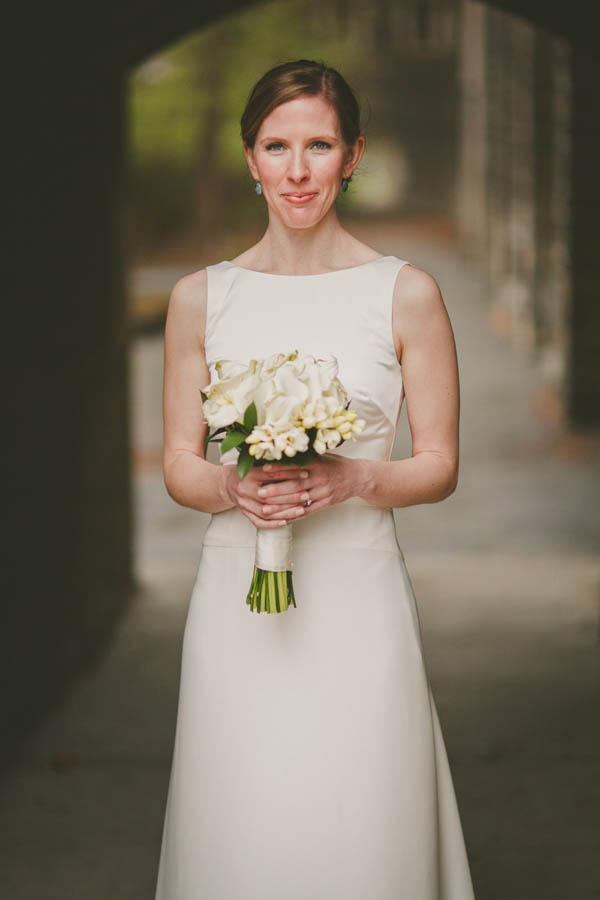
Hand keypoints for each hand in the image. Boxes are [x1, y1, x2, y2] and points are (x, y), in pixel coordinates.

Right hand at [223, 462, 311, 528]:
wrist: (225, 484)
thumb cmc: (244, 472)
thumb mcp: (255, 464)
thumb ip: (272, 465)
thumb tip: (297, 461)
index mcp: (248, 474)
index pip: (271, 474)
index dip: (290, 474)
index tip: (305, 473)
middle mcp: (244, 489)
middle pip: (269, 495)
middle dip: (290, 496)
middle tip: (306, 494)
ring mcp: (243, 504)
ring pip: (266, 511)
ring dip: (285, 511)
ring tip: (302, 509)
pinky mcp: (244, 513)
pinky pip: (259, 522)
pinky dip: (273, 524)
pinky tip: (286, 522)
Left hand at [254, 454, 370, 519]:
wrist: (358, 477)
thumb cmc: (336, 464)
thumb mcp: (323, 456)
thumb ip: (305, 457)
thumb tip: (282, 452)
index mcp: (318, 464)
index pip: (296, 466)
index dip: (279, 468)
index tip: (264, 470)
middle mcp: (321, 478)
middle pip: (296, 485)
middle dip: (276, 490)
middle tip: (260, 493)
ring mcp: (324, 492)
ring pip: (300, 500)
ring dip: (281, 505)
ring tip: (266, 509)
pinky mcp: (326, 503)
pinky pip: (308, 511)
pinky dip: (294, 515)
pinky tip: (281, 518)